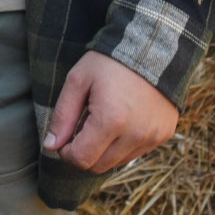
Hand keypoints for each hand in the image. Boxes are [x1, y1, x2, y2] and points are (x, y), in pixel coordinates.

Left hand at [41, 50, 178, 173]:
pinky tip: (122, 121)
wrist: (151, 48)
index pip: (82, 159)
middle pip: (99, 166)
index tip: (63, 140)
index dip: (67, 153)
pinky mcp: (163, 135)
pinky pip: (137, 152)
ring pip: (118, 162)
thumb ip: (62, 115)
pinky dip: (124, 145)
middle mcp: (136, 134)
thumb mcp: (78, 81)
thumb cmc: (109, 62)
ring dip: (104, 151)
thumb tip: (51, 145)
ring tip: (102, 122)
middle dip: (84, 154)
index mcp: (111, 120)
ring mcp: (153, 137)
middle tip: (79, 132)